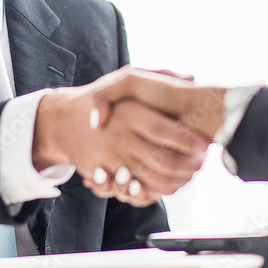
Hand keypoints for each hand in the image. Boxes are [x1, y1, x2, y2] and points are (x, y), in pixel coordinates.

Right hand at [32, 67, 210, 205]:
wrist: (63, 120)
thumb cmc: (100, 97)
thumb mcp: (126, 79)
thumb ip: (160, 76)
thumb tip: (191, 78)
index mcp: (129, 113)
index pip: (164, 129)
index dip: (186, 138)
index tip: (203, 143)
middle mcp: (120, 137)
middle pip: (162, 159)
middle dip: (186, 164)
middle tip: (201, 163)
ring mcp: (113, 159)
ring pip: (151, 178)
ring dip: (174, 180)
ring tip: (188, 175)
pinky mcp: (106, 175)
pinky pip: (134, 191)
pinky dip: (154, 191)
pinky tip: (165, 183)